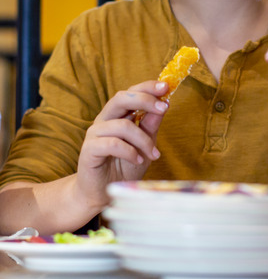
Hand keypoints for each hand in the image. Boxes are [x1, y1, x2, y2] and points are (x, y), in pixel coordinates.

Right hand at [75, 80, 167, 210]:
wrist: (104, 192)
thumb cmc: (125, 167)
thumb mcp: (145, 146)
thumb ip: (151, 126)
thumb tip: (164, 104)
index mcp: (117, 116)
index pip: (130, 93)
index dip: (147, 87)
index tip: (166, 86)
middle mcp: (104, 120)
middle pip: (121, 98)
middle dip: (145, 100)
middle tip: (164, 108)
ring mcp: (94, 134)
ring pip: (122, 125)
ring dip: (143, 140)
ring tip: (153, 155)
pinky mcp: (89, 150)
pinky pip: (112, 143)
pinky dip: (129, 151)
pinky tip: (138, 160)